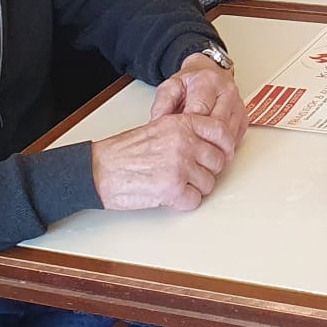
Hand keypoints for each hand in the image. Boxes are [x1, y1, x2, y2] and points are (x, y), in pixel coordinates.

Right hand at [90, 81, 234, 210]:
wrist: (100, 170)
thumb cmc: (125, 152)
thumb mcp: (159, 127)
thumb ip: (186, 132)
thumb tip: (211, 145)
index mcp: (182, 124)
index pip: (222, 133)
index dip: (225, 147)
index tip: (223, 154)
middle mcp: (184, 142)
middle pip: (218, 162)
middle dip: (206, 171)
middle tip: (189, 174)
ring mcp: (180, 166)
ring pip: (208, 183)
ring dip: (194, 188)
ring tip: (174, 184)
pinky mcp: (173, 190)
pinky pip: (194, 201)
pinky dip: (183, 203)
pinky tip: (169, 195)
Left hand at [166, 54, 246, 155]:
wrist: (208, 72)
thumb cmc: (190, 82)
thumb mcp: (170, 88)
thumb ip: (162, 105)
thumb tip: (157, 125)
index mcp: (207, 81)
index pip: (199, 111)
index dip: (187, 129)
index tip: (178, 138)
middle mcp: (227, 91)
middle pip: (217, 125)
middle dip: (201, 140)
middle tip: (187, 150)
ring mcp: (238, 104)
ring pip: (228, 135)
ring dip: (213, 147)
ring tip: (197, 153)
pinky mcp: (244, 117)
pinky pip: (235, 138)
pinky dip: (222, 147)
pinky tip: (210, 149)